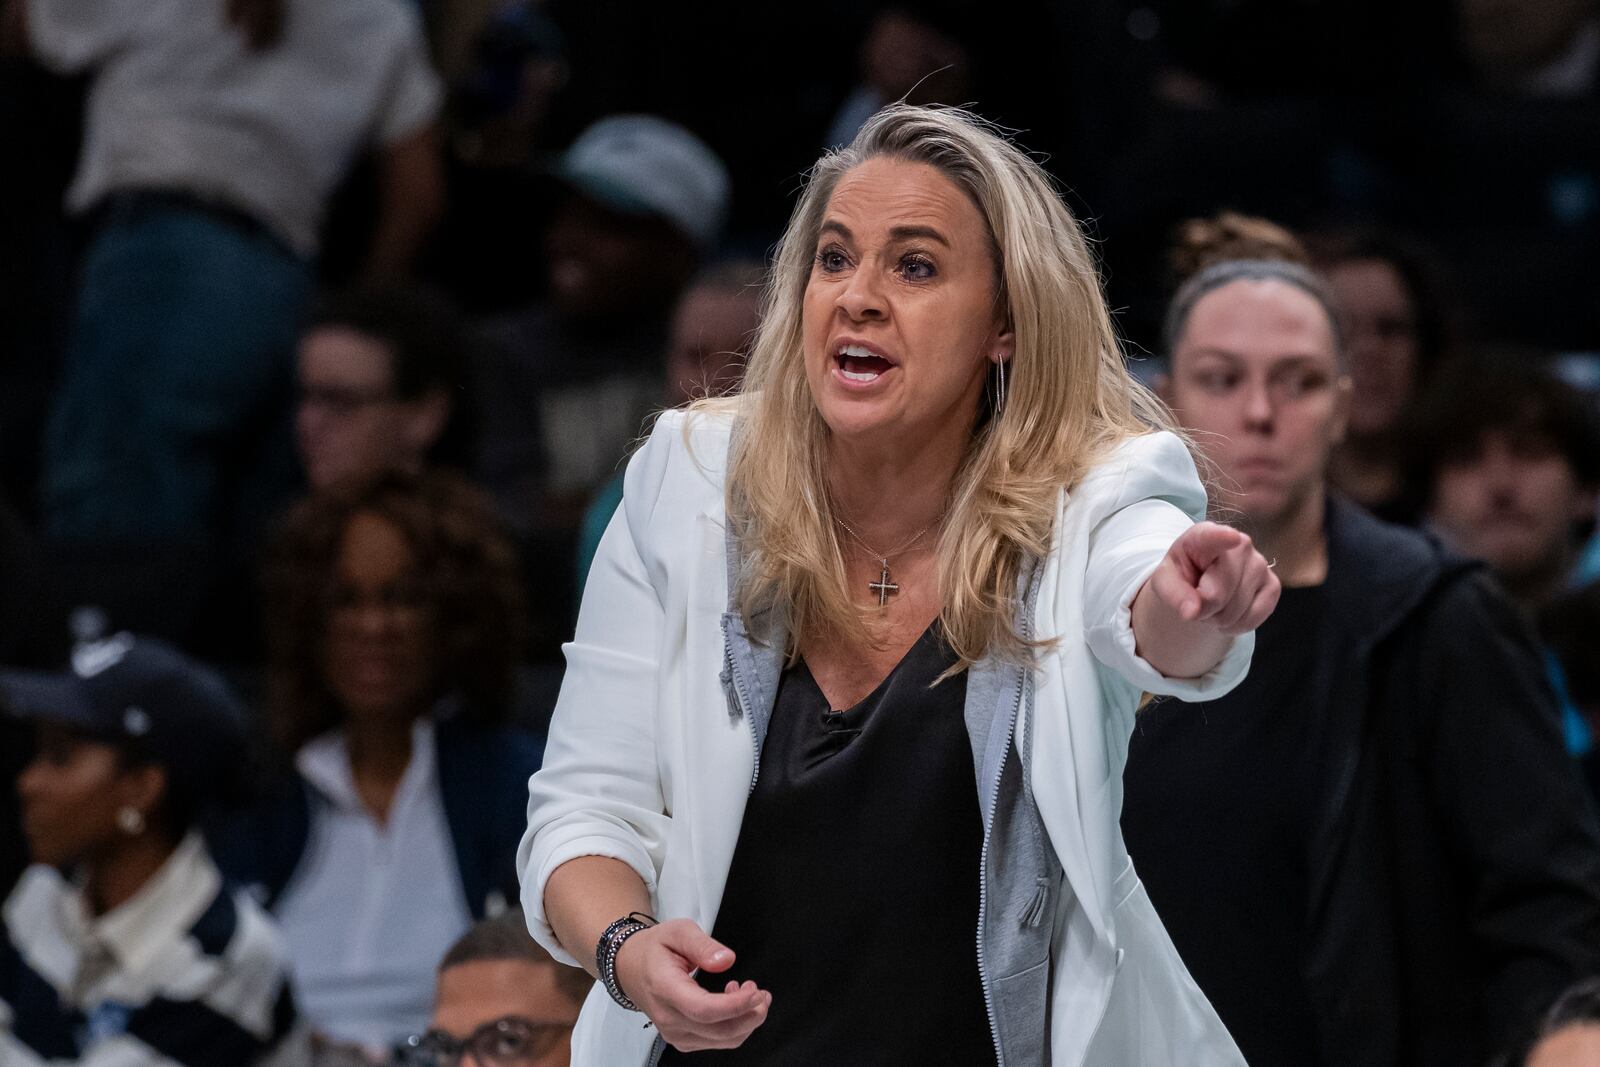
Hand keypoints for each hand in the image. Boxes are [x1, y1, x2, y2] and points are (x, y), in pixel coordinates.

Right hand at [612, 919, 770, 1051]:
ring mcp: (674, 1032)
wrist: (631, 967)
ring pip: (722, 1040)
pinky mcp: (682, 1038)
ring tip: (751, 995)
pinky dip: (734, 1026)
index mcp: (665, 988)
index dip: (735, 1005)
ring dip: (746, 1021)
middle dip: (750, 1014)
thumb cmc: (654, 949)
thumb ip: (703, 945)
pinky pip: (717, 1041)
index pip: (703, 1009)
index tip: (755, 991)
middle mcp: (668, 1018)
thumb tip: (726, 960)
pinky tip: (733, 1003)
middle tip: (762, 993)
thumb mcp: (678, 931)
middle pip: (718, 1031)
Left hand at [1148, 522, 1278, 635]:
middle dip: (1206, 608)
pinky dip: (1240, 625)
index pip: (1213, 536)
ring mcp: (1260, 563)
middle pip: (1220, 591)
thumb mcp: (1166, 583)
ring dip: (1221, 618)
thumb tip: (1192, 612)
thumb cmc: (1182, 576)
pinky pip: (1256, 615)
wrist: (1202, 585)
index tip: (1231, 538)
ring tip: (1213, 606)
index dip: (1222, 537)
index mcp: (1204, 536)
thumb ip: (1175, 595)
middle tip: (1198, 602)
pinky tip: (1230, 615)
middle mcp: (1239, 544)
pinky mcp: (1273, 584)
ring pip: (1238, 607)